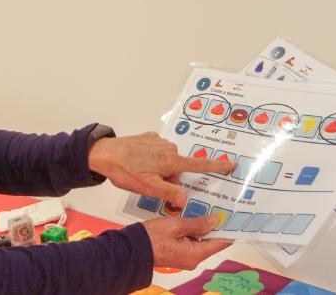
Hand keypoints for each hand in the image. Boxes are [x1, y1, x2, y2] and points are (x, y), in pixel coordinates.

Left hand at [88, 132, 235, 207]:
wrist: (103, 153)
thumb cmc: (125, 171)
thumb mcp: (148, 188)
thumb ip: (169, 193)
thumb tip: (185, 198)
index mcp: (171, 161)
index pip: (200, 165)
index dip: (217, 166)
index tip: (232, 164)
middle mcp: (168, 148)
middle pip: (179, 168)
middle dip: (170, 178)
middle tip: (151, 183)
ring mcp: (159, 141)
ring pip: (168, 161)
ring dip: (160, 170)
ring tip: (140, 173)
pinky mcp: (149, 137)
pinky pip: (158, 152)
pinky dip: (152, 160)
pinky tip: (138, 163)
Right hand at [142, 215, 231, 269]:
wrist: (132, 249)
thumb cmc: (151, 238)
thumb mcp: (176, 225)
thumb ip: (197, 223)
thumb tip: (215, 220)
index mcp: (195, 254)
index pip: (221, 243)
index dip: (228, 229)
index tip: (234, 216)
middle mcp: (193, 259)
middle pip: (212, 241)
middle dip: (215, 225)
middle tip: (219, 207)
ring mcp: (186, 258)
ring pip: (201, 240)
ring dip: (203, 226)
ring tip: (206, 208)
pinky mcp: (179, 254)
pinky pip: (192, 242)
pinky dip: (193, 230)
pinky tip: (192, 216)